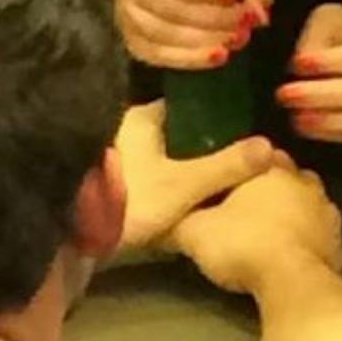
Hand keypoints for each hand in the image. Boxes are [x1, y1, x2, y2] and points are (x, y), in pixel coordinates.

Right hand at [111, 0, 272, 70]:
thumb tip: (261, 15)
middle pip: (170, 9)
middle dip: (212, 19)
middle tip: (245, 24)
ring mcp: (128, 19)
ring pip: (164, 35)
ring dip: (204, 41)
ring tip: (237, 40)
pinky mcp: (135, 44)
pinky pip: (160, 57)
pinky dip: (190, 59)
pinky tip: (217, 57)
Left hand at [113, 101, 285, 251]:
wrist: (72, 234)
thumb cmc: (129, 198)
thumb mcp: (184, 184)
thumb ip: (226, 166)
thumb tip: (269, 147)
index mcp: (141, 117)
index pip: (185, 106)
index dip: (214, 116)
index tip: (240, 130)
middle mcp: (124, 128)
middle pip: (172, 132)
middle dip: (199, 145)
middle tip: (233, 159)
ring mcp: (113, 156)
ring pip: (158, 155)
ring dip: (180, 166)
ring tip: (214, 181)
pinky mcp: (106, 181)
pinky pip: (145, 173)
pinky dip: (163, 182)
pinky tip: (181, 198)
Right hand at [170, 165, 341, 295]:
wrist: (291, 281)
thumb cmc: (242, 243)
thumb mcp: (195, 232)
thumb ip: (180, 220)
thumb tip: (165, 217)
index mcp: (272, 167)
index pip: (259, 154)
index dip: (243, 167)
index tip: (229, 182)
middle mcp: (306, 182)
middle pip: (286, 177)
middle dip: (271, 189)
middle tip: (248, 208)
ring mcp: (328, 212)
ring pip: (307, 205)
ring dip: (293, 214)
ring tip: (271, 231)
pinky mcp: (338, 243)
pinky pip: (319, 236)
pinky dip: (307, 241)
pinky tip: (292, 254)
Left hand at [279, 4, 341, 145]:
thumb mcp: (332, 19)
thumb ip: (316, 35)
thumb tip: (300, 62)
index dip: (329, 62)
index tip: (297, 64)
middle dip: (322, 96)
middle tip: (285, 95)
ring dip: (329, 122)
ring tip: (296, 117)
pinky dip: (334, 135)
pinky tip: (307, 127)